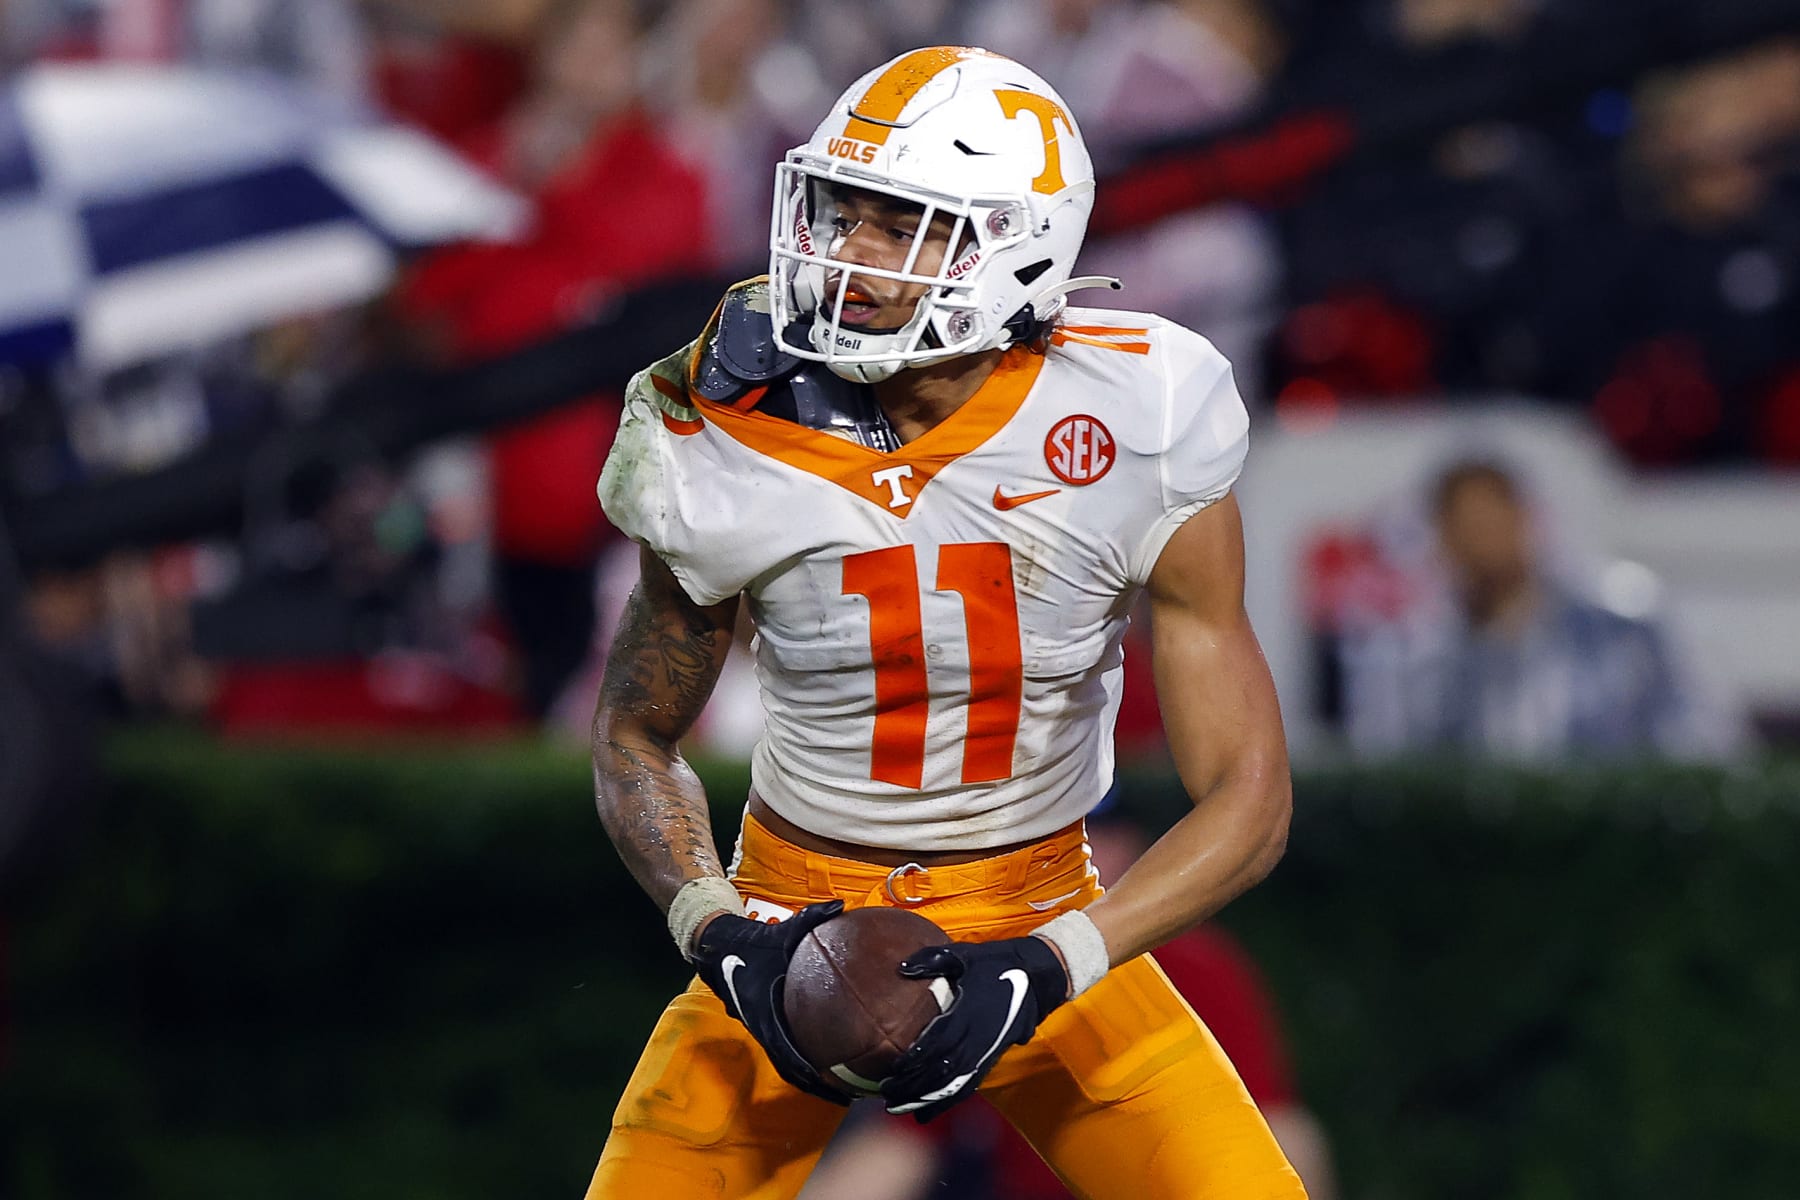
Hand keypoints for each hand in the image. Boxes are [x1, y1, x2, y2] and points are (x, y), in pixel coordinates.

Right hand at [691, 899, 849, 1104]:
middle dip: (816, 1085)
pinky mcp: (765, 1024)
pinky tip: (825, 1060)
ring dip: (809, 1077)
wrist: (718, 946)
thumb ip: (812, 918)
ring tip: (840, 1088)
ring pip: (787, 1062)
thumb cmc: (751, 944)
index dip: (809, 1072)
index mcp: (766, 1012)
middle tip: (846, 1095)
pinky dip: (802, 1060)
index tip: (831, 1086)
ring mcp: (763, 1028)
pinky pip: (785, 1048)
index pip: (788, 1051)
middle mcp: (763, 1027)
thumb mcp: (783, 930)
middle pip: (790, 1068)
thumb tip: (840, 905)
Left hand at [880, 935, 1070, 1121]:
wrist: (1038, 976)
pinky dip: (948, 1101)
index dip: (917, 1057)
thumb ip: (932, 960)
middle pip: (943, 1068)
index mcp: (969, 1011)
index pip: (939, 1040)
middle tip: (887, 1094)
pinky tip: (928, 1111)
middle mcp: (978, 1036)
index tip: (894, 1068)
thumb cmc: (996, 962)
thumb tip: (902, 967)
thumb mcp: (964, 954)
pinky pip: (969, 1085)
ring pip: (954, 1083)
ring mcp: (987, 1050)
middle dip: (914, 1084)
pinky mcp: (992, 1058)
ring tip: (900, 1108)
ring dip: (927, 1098)